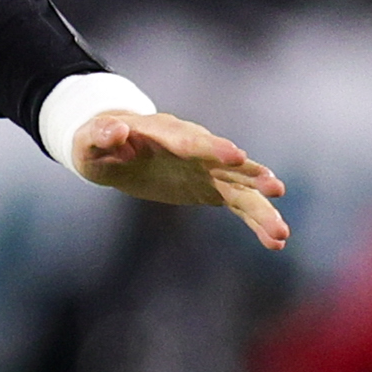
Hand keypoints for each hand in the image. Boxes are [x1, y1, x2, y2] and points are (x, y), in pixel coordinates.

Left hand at [71, 110, 289, 246]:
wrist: (115, 145)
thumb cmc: (98, 142)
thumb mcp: (89, 141)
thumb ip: (101, 135)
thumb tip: (116, 129)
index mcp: (166, 133)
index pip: (191, 140)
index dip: (212, 148)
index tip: (236, 155)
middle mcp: (196, 148)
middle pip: (227, 164)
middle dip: (251, 177)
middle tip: (276, 188)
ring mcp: (207, 168)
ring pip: (241, 188)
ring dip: (261, 208)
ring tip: (282, 232)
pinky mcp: (211, 187)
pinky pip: (239, 204)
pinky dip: (255, 221)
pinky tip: (276, 242)